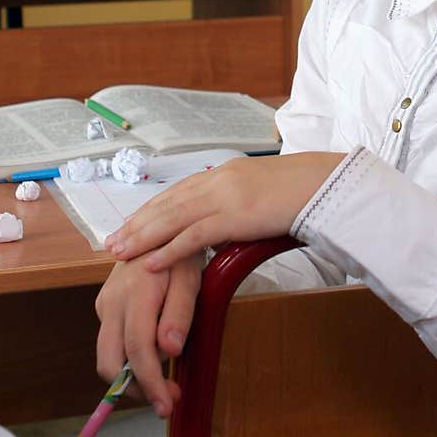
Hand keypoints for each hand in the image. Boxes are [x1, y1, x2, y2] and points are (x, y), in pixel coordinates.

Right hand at [94, 253, 202, 416]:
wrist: (157, 228)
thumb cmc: (180, 252)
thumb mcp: (191, 277)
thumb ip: (180, 313)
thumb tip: (169, 350)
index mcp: (135, 293)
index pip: (137, 349)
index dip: (150, 382)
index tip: (166, 404)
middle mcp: (111, 302)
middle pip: (109, 361)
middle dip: (134, 388)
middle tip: (165, 399)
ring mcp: (104, 304)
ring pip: (108, 355)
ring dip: (133, 375)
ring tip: (165, 379)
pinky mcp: (104, 307)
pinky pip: (113, 342)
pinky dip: (130, 357)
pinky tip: (155, 352)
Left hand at [104, 151, 344, 271]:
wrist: (325, 183)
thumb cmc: (301, 191)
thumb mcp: (262, 192)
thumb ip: (240, 202)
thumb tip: (229, 220)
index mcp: (224, 173)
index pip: (176, 193)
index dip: (150, 210)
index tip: (129, 224)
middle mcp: (218, 180)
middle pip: (167, 204)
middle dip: (136, 224)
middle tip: (111, 242)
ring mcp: (225, 196)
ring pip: (172, 218)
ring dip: (142, 238)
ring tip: (119, 253)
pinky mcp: (235, 215)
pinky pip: (195, 235)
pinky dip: (169, 250)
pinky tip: (151, 263)